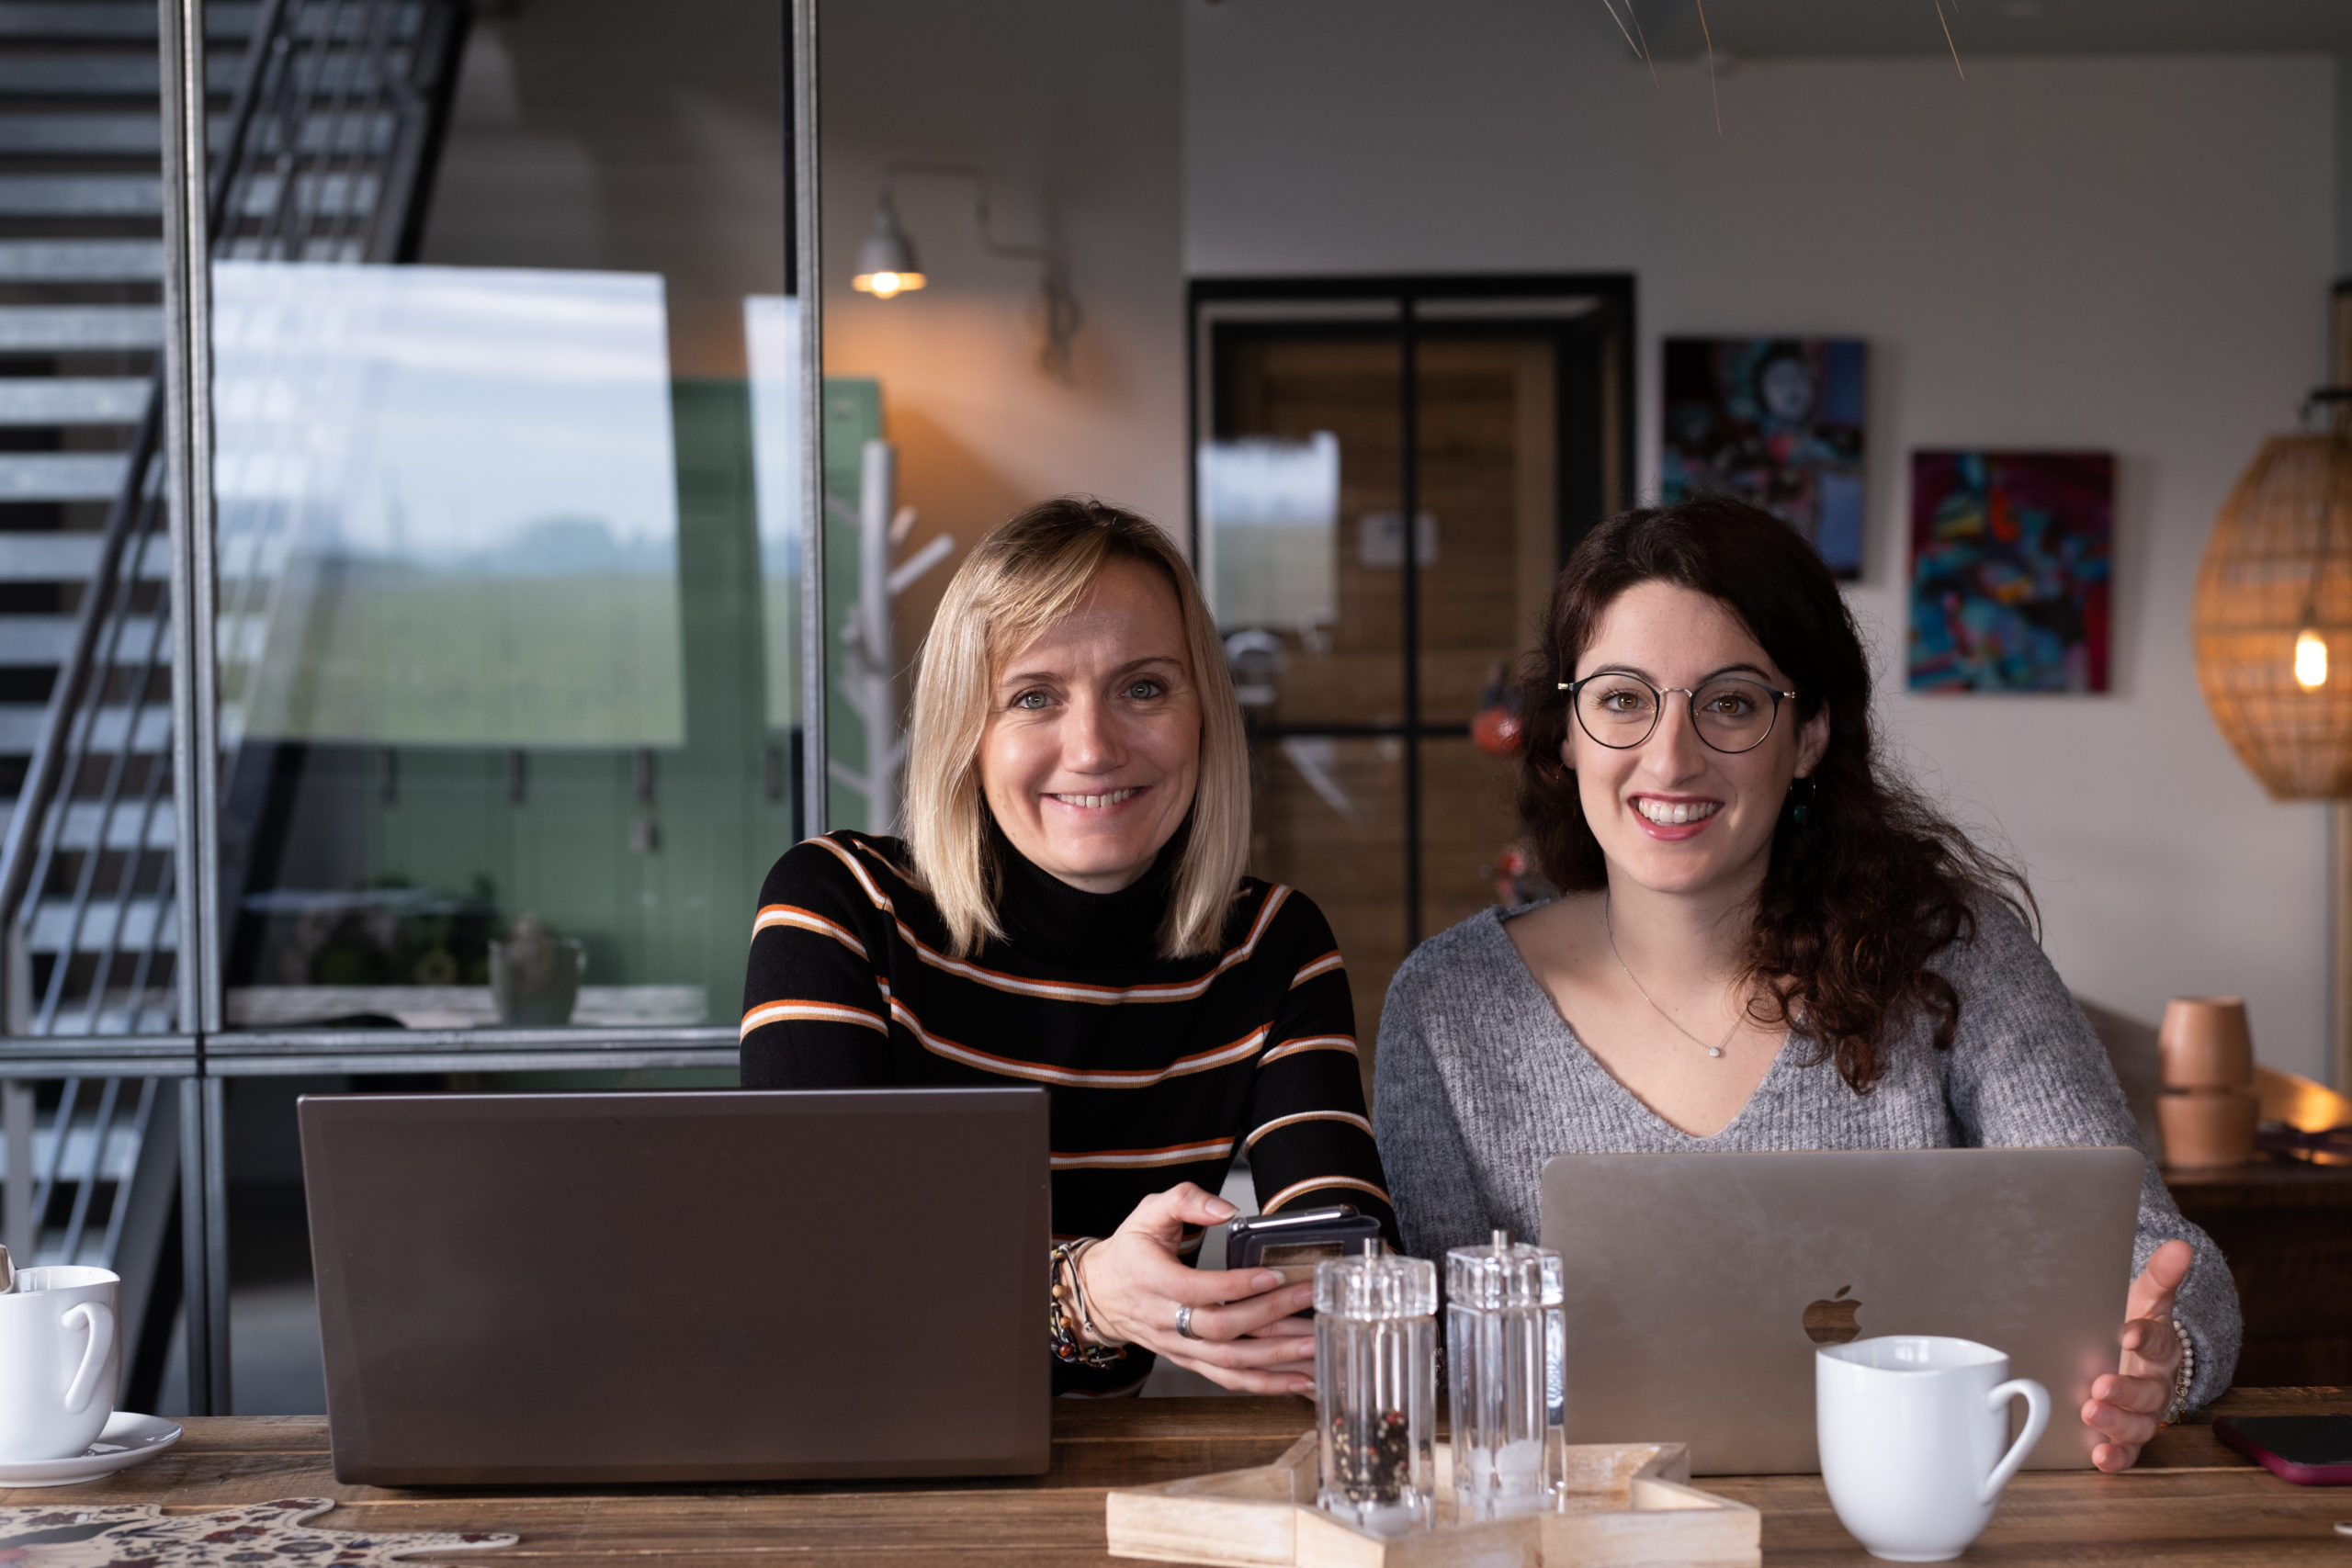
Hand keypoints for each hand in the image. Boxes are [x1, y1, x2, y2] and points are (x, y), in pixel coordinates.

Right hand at [1075, 1183, 1317, 1394]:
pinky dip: (1267, 1384)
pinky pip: (1229, 1380)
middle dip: (1270, 1317)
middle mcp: (1164, 1320)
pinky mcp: (1190, 1361)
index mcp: (1151, 1279)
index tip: (1273, 1275)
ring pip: (1229, 1362)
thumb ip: (1185, 1200)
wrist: (1100, 1293)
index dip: (1235, 1287)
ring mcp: (1177, 1347)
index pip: (1196, 1289)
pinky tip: (1299, 1381)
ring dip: (1276, 1359)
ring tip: (1314, 1347)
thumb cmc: (1130, 1251)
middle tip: (1309, 1301)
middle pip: (1220, 1329)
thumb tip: (1225, 1210)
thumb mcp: (1148, 1212)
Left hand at [2082, 1238, 2192, 1471]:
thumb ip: (2161, 1274)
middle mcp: (2155, 1383)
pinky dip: (2116, 1457)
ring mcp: (2142, 1412)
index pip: (2158, 1340)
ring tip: (2091, 1413)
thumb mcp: (2145, 1297)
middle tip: (2100, 1386)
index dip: (2145, 1336)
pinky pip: (2126, 1450)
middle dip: (2126, 1391)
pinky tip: (2098, 1457)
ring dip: (2116, 1423)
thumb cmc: (2133, 1323)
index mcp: (2161, 1346)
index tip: (2128, 1332)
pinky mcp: (2125, 1434)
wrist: (2134, 1353)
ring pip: (2139, 1425)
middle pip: (2148, 1392)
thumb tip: (2182, 1246)